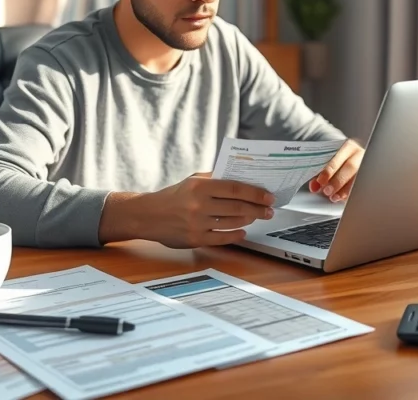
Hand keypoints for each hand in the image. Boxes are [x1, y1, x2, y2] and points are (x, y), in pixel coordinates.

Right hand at [99, 173, 274, 248]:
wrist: (148, 215)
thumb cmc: (173, 196)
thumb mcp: (192, 181)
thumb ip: (214, 179)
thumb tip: (242, 180)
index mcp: (199, 186)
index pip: (235, 188)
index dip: (255, 192)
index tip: (268, 196)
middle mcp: (199, 205)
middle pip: (237, 207)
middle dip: (258, 208)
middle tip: (269, 209)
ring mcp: (197, 223)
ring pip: (232, 222)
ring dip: (249, 219)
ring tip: (256, 216)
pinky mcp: (195, 239)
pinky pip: (222, 238)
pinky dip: (235, 235)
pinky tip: (243, 231)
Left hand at [310, 139, 364, 201]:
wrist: (351, 156)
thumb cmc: (337, 158)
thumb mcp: (328, 160)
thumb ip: (320, 172)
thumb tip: (314, 186)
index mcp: (348, 146)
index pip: (338, 157)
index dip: (329, 170)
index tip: (320, 181)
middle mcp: (359, 154)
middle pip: (350, 167)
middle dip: (338, 181)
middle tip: (327, 191)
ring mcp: (366, 166)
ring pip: (358, 178)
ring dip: (345, 190)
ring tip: (334, 197)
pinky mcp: (369, 177)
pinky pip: (361, 186)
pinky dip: (351, 193)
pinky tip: (343, 198)